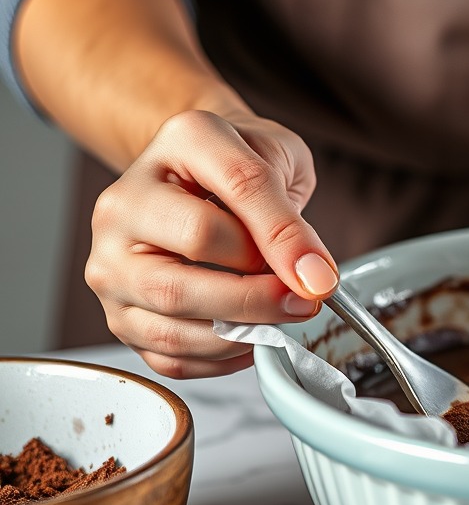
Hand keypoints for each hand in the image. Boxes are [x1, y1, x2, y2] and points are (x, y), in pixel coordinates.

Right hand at [85, 110, 338, 377]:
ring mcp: (111, 264)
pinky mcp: (119, 312)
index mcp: (176, 145)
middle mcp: (123, 206)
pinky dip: (221, 358)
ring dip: (240, 333)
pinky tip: (251, 335)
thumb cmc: (241, 164)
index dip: (284, 241)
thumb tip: (310, 279)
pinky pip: (170, 356)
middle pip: (181, 278)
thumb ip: (290, 215)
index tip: (321, 277)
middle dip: (255, 301)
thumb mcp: (279, 159)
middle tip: (303, 302)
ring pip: (170, 325)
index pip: (234, 194)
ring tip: (280, 318)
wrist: (202, 170)